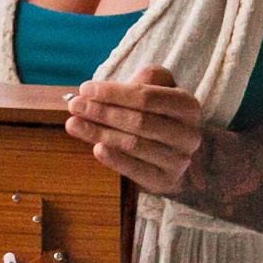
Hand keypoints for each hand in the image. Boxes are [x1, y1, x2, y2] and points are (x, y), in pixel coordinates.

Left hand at [65, 64, 208, 194]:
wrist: (165, 153)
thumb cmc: (152, 115)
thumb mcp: (152, 90)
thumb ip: (139, 81)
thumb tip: (106, 89)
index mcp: (187, 106)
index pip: (147, 97)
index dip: (113, 93)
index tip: (84, 89)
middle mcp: (189, 134)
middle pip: (139, 121)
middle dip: (102, 112)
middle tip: (74, 106)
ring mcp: (180, 159)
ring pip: (134, 144)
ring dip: (100, 133)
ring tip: (73, 124)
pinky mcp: (166, 180)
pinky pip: (137, 170)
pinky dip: (115, 159)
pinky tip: (96, 149)